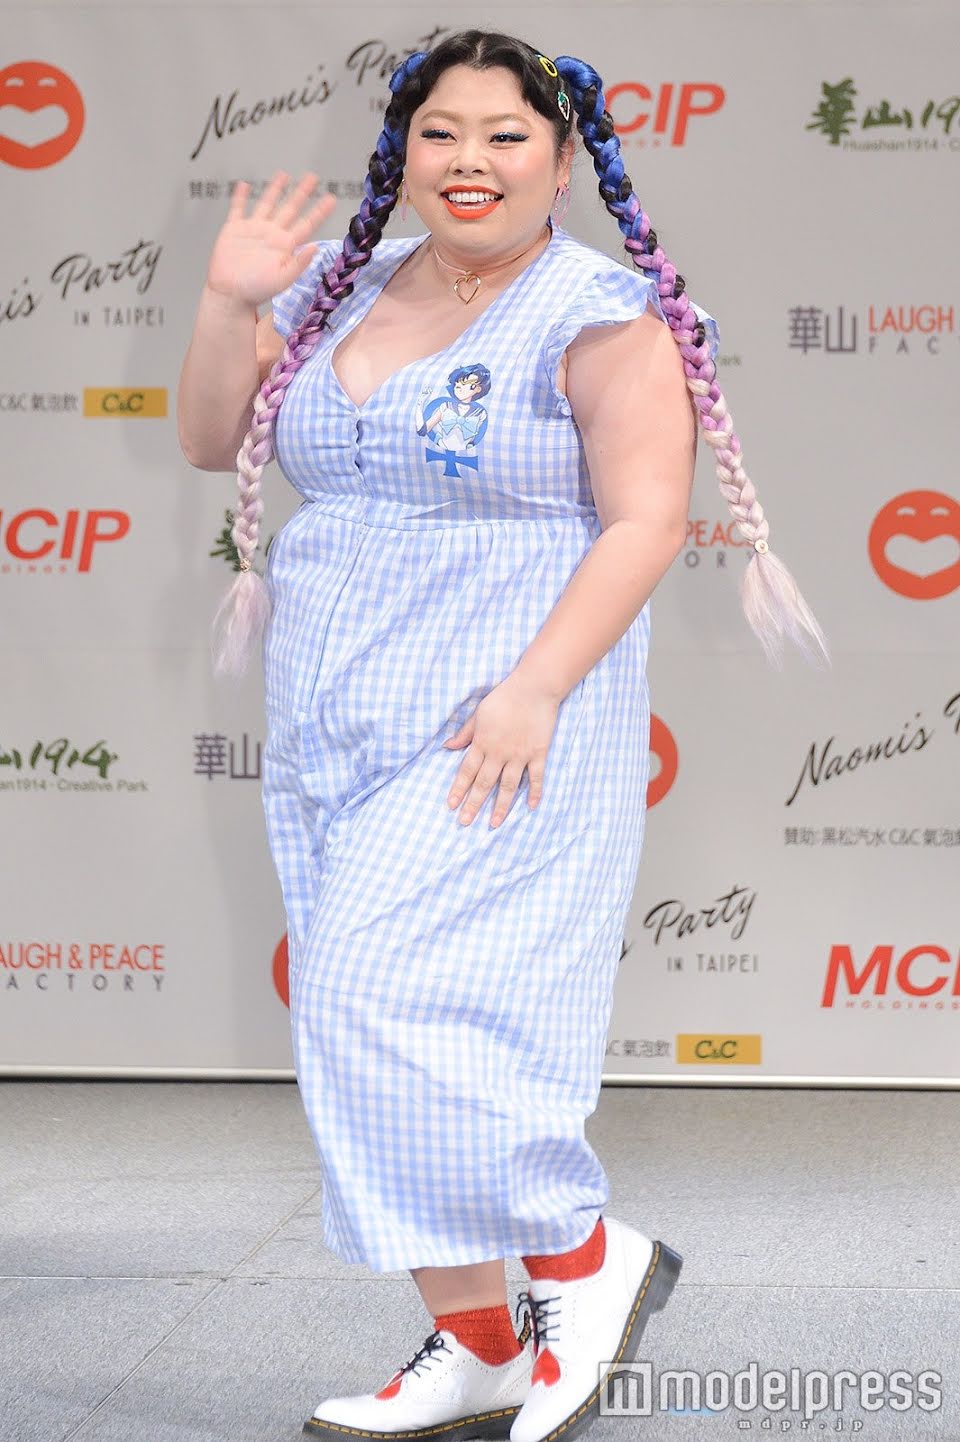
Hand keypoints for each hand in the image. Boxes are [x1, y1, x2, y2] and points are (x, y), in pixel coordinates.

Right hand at [205, 169, 337, 308]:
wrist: (230, 294)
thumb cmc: (255, 291)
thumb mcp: (282, 280)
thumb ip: (299, 264)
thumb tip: (315, 248)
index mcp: (285, 246)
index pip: (306, 224)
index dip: (319, 212)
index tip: (331, 199)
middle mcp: (271, 235)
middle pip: (290, 208)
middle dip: (301, 193)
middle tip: (313, 177)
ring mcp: (253, 230)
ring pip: (267, 203)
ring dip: (275, 189)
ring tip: (284, 175)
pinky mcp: (234, 229)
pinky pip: (238, 209)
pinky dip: (240, 197)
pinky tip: (243, 185)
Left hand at [442, 672, 559, 827]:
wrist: (534, 688)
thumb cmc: (504, 697)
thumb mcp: (479, 713)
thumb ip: (465, 733)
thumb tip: (447, 747)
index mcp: (482, 743)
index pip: (466, 771)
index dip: (458, 789)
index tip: (451, 806)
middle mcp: (499, 753)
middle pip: (484, 784)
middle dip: (473, 804)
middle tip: (464, 823)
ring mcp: (520, 755)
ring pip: (508, 786)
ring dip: (500, 807)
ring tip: (493, 824)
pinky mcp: (538, 753)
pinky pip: (536, 778)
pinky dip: (534, 792)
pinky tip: (530, 807)